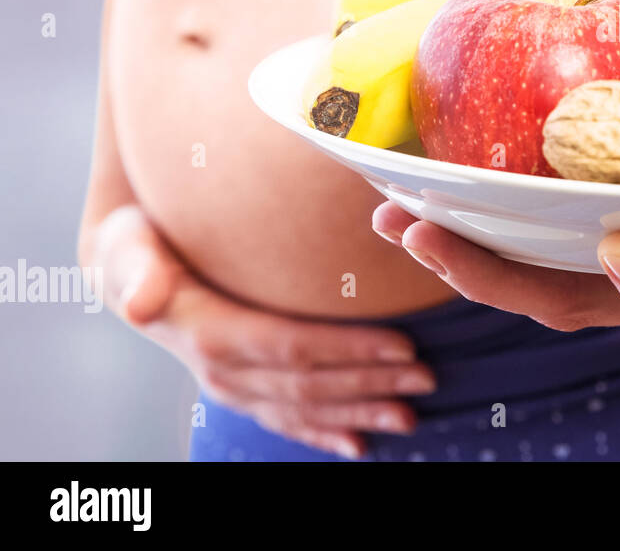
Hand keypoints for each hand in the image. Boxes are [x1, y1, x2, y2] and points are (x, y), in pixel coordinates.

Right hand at [91, 205, 436, 458]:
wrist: (124, 265)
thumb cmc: (138, 241)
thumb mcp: (129, 244)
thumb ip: (137, 268)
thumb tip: (139, 302)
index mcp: (209, 332)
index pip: (291, 345)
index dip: (349, 350)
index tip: (402, 346)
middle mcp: (222, 370)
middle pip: (309, 383)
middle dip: (371, 383)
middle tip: (426, 377)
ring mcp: (233, 387)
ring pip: (305, 407)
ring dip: (360, 413)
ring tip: (409, 416)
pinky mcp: (241, 391)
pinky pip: (286, 420)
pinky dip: (324, 434)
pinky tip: (359, 446)